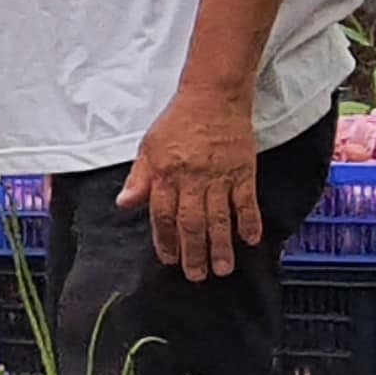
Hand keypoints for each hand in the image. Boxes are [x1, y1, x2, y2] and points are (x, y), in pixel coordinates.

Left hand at [117, 89, 264, 282]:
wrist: (213, 98)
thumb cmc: (178, 123)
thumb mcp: (149, 147)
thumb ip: (139, 179)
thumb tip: (125, 204)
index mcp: (165, 174)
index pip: (162, 215)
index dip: (165, 240)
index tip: (169, 260)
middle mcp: (192, 179)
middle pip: (191, 222)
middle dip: (193, 252)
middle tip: (196, 276)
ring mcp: (220, 176)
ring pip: (219, 218)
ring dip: (220, 246)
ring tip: (222, 269)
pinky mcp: (243, 171)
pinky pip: (247, 202)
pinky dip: (250, 222)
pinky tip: (250, 241)